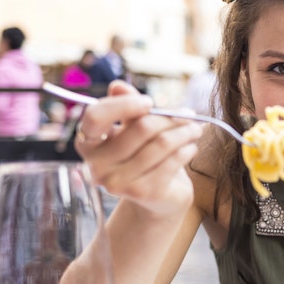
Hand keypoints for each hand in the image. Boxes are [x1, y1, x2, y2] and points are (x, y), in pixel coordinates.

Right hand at [75, 81, 202, 216]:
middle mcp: (97, 165)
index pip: (96, 116)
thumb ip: (127, 107)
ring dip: (185, 132)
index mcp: (88, 143)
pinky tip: (191, 147)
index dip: (124, 105)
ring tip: (196, 129)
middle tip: (189, 114)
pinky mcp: (142, 193)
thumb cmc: (145, 156)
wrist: (159, 197)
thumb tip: (117, 86)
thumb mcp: (134, 128)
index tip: (149, 102)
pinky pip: (173, 160)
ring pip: (162, 143)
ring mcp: (118, 183)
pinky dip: (188, 149)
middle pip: (142, 127)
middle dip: (171, 118)